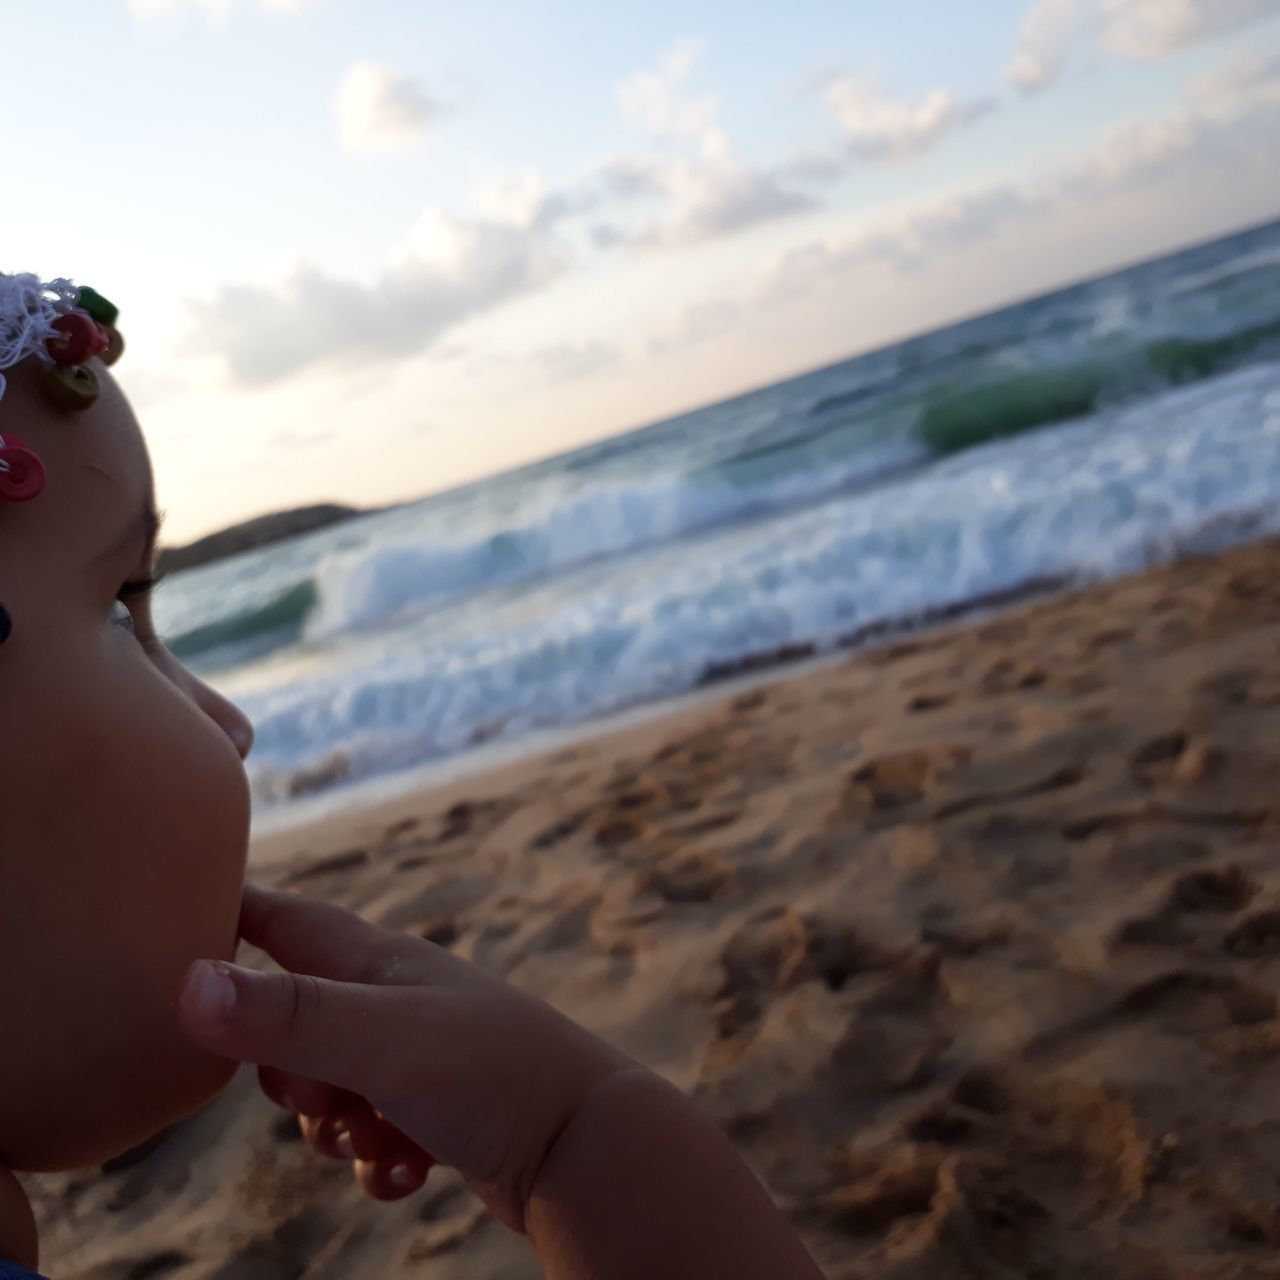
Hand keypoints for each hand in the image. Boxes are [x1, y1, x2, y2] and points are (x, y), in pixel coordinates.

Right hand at [178, 885, 633, 1232]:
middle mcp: (391, 997)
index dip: (226, 918)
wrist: (588, 1145)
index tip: (174, 934)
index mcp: (374, 959)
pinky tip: (410, 1168)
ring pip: (324, 1091)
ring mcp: (415, 1053)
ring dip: (332, 1127)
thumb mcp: (382, 1040)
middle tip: (323, 1094)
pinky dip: (377, 1159)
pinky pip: (369, 1137)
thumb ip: (290, 1015)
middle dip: (284, 1073)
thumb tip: (185, 980)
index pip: (280, 918)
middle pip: (287, 1024)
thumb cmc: (492, 1073)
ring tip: (377, 1135)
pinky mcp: (434, 1108)